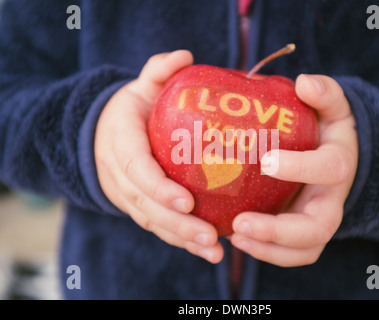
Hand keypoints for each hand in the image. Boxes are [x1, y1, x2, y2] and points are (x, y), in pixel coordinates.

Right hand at [94, 50, 222, 262]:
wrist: (105, 133)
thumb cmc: (132, 109)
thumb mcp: (141, 86)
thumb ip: (158, 70)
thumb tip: (184, 56)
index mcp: (120, 142)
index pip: (137, 169)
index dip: (158, 188)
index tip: (187, 201)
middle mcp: (120, 174)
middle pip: (146, 205)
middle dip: (177, 223)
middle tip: (209, 235)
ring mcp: (128, 194)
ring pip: (152, 222)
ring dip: (182, 239)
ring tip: (213, 250)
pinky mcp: (139, 205)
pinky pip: (158, 226)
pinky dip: (180, 240)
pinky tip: (207, 250)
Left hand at [230, 74, 357, 266]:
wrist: (335, 156)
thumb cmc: (326, 129)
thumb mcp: (332, 106)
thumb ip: (325, 93)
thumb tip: (306, 82)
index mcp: (339, 164)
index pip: (331, 168)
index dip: (301, 168)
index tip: (265, 161)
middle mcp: (331, 199)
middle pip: (318, 226)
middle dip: (280, 230)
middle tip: (241, 223)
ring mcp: (318, 220)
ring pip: (305, 249)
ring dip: (269, 249)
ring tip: (234, 237)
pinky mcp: (304, 234)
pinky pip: (293, 254)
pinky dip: (267, 253)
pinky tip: (236, 239)